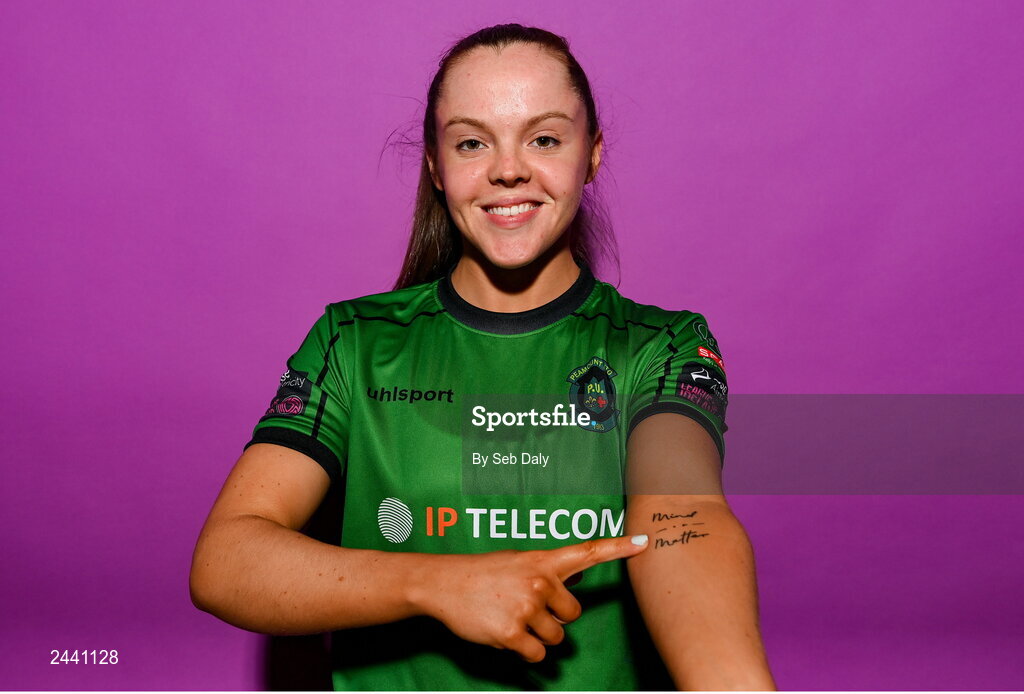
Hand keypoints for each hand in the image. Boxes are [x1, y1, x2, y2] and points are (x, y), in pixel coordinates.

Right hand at [414, 534, 648, 661]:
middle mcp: (539, 581)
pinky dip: (525, 651)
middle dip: (555, 618)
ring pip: (556, 638)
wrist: (444, 583)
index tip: (646, 542)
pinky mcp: (512, 632)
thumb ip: (547, 572)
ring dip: (538, 636)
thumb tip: (572, 584)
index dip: (619, 548)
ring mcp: (526, 607)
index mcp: (543, 560)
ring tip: (512, 618)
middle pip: (573, 615)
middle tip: (527, 608)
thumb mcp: (519, 562)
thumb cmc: (484, 573)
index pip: (588, 552)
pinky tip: (505, 633)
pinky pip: (537, 654)